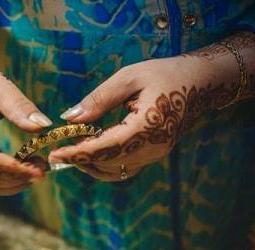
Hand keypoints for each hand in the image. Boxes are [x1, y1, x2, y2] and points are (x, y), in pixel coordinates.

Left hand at [49, 55, 235, 180]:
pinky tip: (89, 152)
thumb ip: (99, 99)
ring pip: (114, 171)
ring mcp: (155, 154)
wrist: (200, 83)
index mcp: (147, 126)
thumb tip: (70, 118)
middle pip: (107, 164)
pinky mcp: (153, 155)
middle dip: (79, 160)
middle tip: (56, 151)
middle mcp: (153, 147)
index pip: (105, 148)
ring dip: (89, 165)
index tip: (54, 154)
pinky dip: (103, 165)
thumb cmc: (164, 74)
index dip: (77, 154)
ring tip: (70, 152)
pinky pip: (123, 168)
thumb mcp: (129, 77)